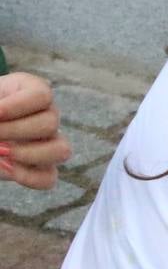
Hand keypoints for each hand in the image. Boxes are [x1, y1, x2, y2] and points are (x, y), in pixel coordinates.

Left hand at [0, 73, 72, 189]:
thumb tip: (0, 132)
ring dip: (27, 154)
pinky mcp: (42, 168)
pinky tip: (4, 167)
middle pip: (51, 123)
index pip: (42, 96)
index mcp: (31, 91)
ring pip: (61, 150)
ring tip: (1, 152)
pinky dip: (27, 176)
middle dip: (14, 131)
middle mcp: (47, 115)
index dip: (16, 107)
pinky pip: (48, 178)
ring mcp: (48, 142)